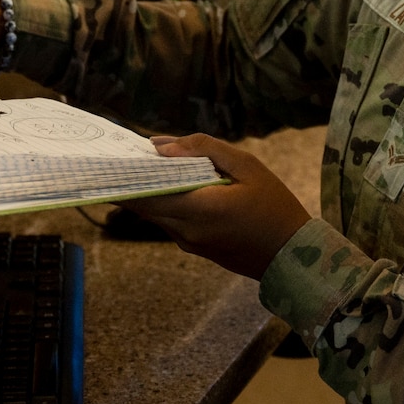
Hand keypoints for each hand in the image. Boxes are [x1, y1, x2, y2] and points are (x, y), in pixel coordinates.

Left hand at [121, 134, 312, 279]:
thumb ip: (204, 150)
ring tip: (151, 163)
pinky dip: (167, 203)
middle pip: (142, 204)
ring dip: (151, 190)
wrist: (294, 257)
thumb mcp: (247, 166)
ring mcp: (189, 243)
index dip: (123, 176)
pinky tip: (176, 184)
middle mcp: (185, 231)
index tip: (110, 156)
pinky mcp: (195, 249)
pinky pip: (171, 222)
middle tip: (126, 154)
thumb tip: (161, 146)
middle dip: (133, 180)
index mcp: (197, 209)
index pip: (142, 193)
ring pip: (155, 213)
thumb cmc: (275, 207)